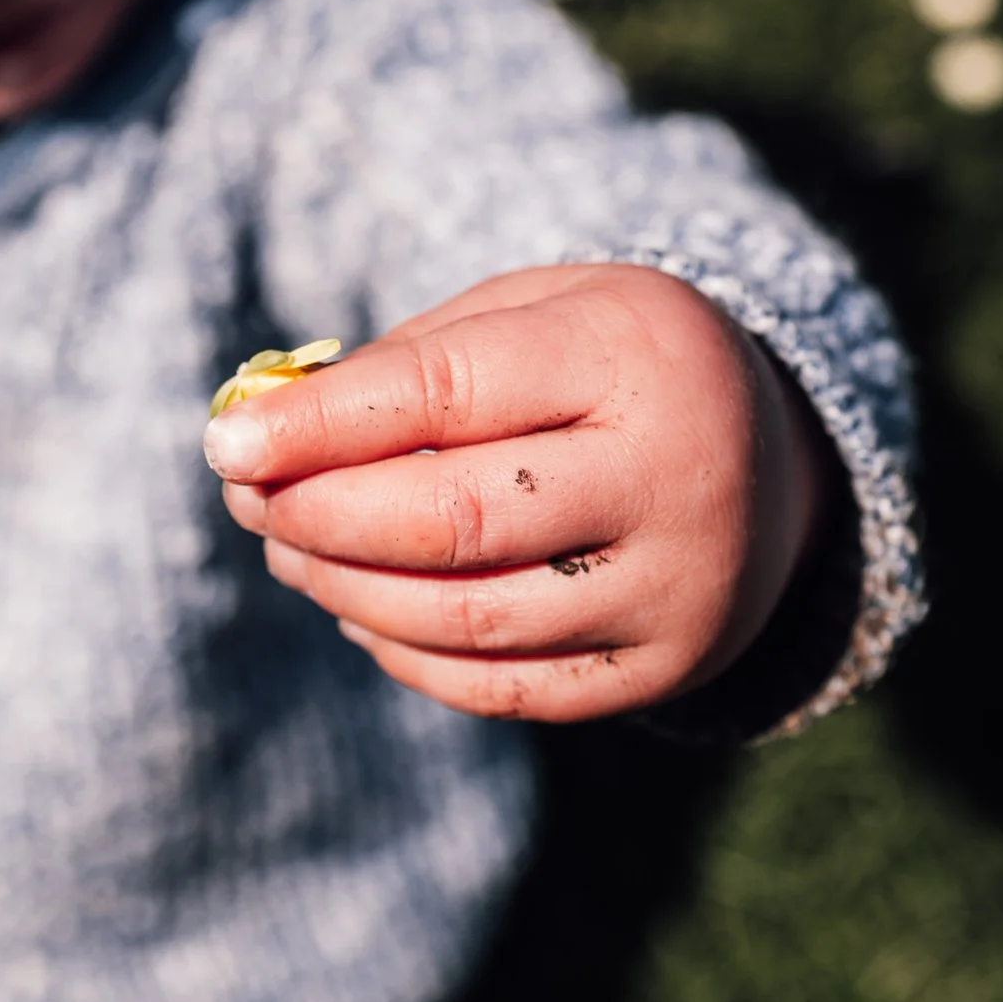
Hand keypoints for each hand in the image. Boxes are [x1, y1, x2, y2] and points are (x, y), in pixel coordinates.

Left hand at [205, 264, 824, 722]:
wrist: (775, 458)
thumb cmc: (605, 366)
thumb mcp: (532, 313)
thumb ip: (409, 363)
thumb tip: (263, 436)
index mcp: (635, 355)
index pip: (453, 393)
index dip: (324, 425)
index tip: (228, 442)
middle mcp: (672, 478)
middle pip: (455, 520)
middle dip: (321, 515)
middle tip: (247, 500)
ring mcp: (676, 588)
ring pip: (468, 619)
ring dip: (345, 589)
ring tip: (286, 551)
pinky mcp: (663, 669)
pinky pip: (504, 688)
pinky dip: (406, 654)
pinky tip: (355, 609)